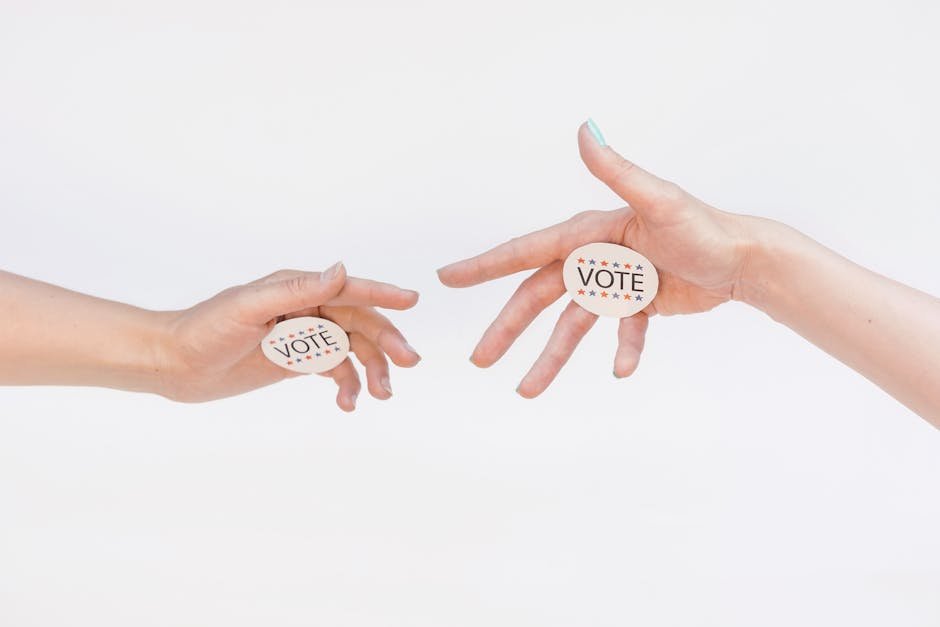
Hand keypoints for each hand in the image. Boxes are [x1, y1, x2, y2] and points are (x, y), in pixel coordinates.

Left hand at [158, 262, 420, 408]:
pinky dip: (346, 385)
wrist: (172, 365)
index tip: (412, 300)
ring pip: (352, 350)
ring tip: (380, 395)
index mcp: (297, 287)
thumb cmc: (203, 330)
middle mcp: (306, 308)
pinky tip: (348, 403)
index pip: (348, 289)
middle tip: (408, 363)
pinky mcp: (295, 360)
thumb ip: (296, 290)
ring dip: (371, 370)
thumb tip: (341, 270)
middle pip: (359, 323)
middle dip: (386, 343)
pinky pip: (334, 369)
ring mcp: (302, 335)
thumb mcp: (248, 308)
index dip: (383, 294)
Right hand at [437, 121, 753, 397]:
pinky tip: (621, 372)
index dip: (486, 265)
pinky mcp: (638, 303)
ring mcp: (614, 284)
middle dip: (508, 328)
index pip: (527, 251)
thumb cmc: (704, 227)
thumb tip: (584, 129)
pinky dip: (621, 350)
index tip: (448, 278)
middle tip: (480, 360)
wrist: (745, 259)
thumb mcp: (658, 201)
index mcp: (588, 234)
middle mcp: (594, 258)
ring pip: (571, 326)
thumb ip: (616, 171)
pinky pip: (621, 332)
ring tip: (528, 392)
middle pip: (539, 297)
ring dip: (550, 357)